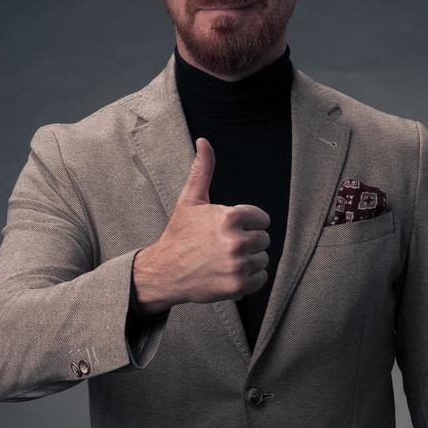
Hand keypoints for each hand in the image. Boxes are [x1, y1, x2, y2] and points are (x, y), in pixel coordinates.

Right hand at [133, 137, 270, 312]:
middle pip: (264, 240)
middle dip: (248, 242)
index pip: (262, 219)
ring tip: (224, 260)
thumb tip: (204, 141)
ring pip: (262, 260)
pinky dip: (249, 279)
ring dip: (248, 261)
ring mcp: (237, 265)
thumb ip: (203, 170)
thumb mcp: (190, 200)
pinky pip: (260, 279)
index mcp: (229, 216)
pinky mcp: (237, 286)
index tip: (229, 230)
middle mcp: (235, 241)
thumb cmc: (179, 234)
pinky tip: (228, 273)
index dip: (247, 224)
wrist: (164, 272)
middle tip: (224, 246)